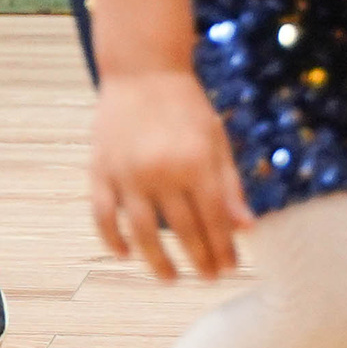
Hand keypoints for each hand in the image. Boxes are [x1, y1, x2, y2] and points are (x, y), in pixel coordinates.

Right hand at [88, 68, 251, 281]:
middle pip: (183, 231)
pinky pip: (102, 214)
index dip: (224, 249)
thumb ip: (230, 186)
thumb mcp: (217, 140)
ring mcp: (127, 173)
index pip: (215, 221)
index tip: (230, 267)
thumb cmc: (186, 105)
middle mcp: (161, 171)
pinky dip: (111, 238)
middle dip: (200, 259)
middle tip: (208, 276)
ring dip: (158, 261)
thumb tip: (247, 229)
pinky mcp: (100, 170)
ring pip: (142, 232)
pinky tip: (125, 254)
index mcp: (195, 163)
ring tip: (170, 278)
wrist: (141, 69)